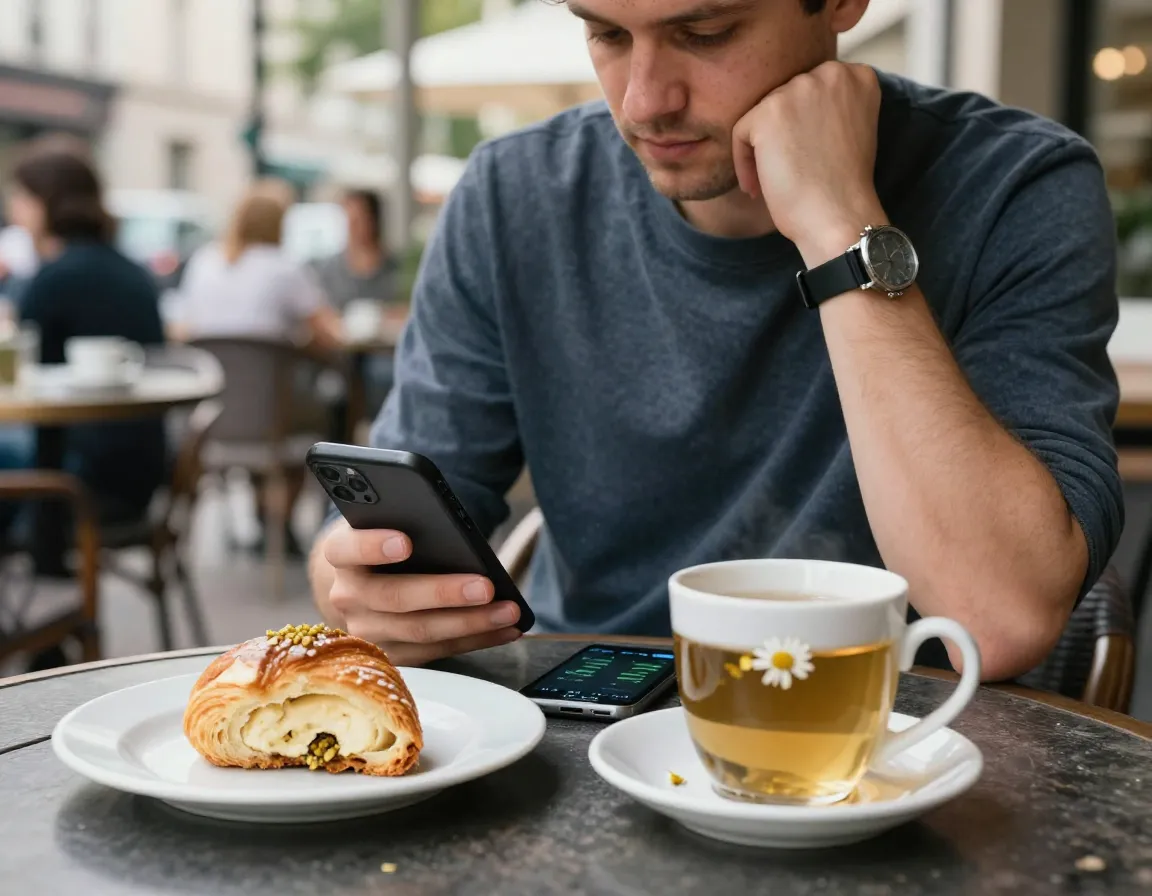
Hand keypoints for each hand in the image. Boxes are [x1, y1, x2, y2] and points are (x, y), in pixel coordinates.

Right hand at [321, 522, 522, 665]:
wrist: (371, 574)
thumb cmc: (392, 536)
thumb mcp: (393, 520)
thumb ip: (412, 521)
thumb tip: (458, 535)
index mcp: (340, 553)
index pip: (347, 549)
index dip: (372, 546)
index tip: (405, 542)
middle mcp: (346, 595)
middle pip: (394, 597)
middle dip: (444, 593)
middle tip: (486, 586)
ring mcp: (366, 630)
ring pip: (419, 631)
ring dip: (471, 623)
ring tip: (509, 611)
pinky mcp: (391, 654)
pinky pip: (437, 651)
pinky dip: (475, 640)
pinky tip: (506, 629)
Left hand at [732, 61, 883, 259]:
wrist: (839, 216)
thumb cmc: (843, 187)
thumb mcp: (850, 130)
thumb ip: (829, 107)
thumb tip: (792, 108)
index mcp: (857, 76)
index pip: (811, 91)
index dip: (803, 127)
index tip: (806, 156)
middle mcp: (831, 73)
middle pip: (785, 98)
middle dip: (780, 136)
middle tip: (788, 171)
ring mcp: (799, 89)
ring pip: (762, 115)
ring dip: (761, 149)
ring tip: (774, 181)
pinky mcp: (769, 112)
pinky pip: (741, 133)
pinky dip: (744, 163)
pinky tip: (758, 188)